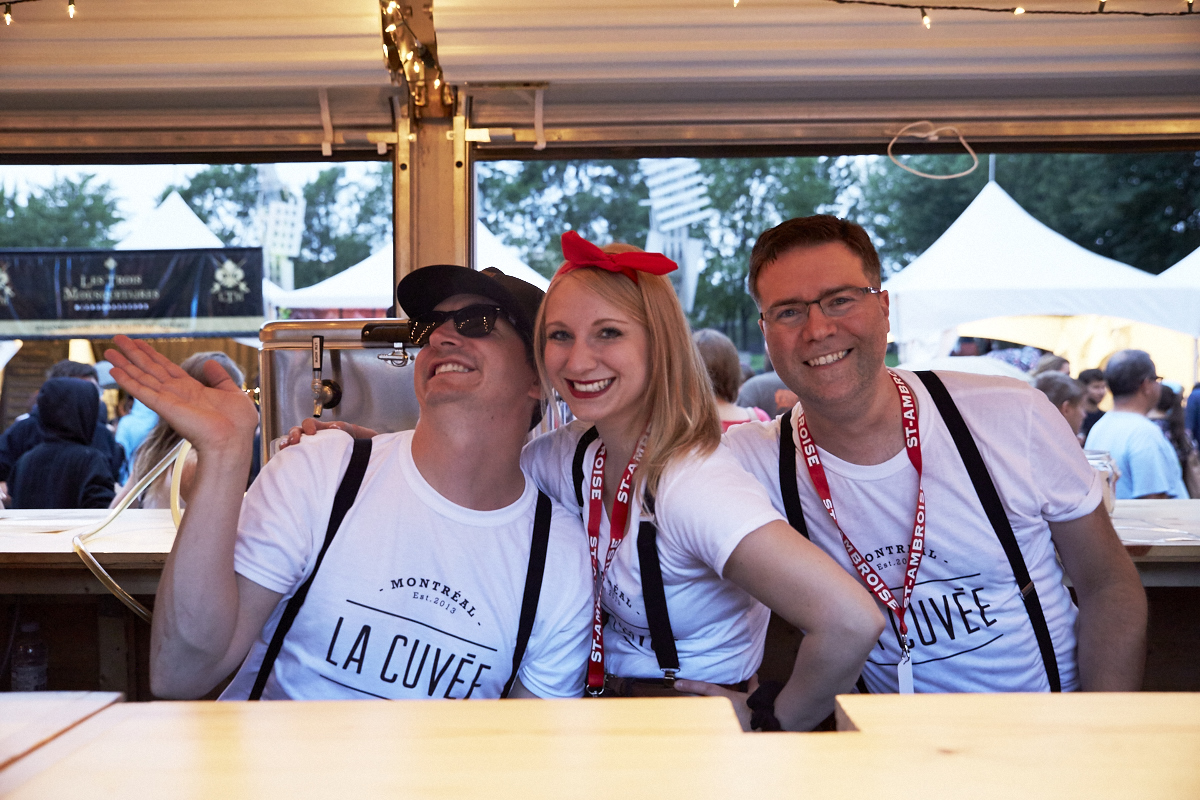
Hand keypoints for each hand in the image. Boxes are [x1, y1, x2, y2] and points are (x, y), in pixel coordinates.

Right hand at [105, 335, 258, 454]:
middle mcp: (176, 393)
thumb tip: (210, 362)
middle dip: (133, 354)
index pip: (167, 367)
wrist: (233, 440)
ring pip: (142, 377)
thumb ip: (220, 378)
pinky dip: (127, 381)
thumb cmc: (237, 424)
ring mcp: (169, 400)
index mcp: (192, 389)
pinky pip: (142, 391)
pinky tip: (114, 371)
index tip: (139, 342)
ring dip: (124, 364)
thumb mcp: (233, 393)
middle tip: (117, 339)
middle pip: (150, 369)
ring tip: (108, 351)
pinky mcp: (164, 407)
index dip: (152, 354)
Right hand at [277, 418, 378, 450]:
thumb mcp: (351, 433)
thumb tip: (334, 427)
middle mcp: (310, 437)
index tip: (312, 433)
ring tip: (285, 450)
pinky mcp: (304, 460)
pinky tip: (284, 462)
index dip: (309, 426)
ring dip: (286, 445)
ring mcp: (306, 448)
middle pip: (296, 432)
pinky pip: (292, 457)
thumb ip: (344, 428)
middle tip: (294, 441)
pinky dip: (286, 458)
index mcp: (320, 429)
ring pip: (291, 444)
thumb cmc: (353, 442)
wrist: (357, 456)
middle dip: (293, 435)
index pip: (310, 423)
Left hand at [673, 675, 759, 731]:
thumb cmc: (760, 709)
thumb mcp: (754, 695)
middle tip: (678, 694)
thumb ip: (752, 685)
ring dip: (695, 713)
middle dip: (689, 699)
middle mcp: (720, 708)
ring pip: (703, 714)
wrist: (767, 724)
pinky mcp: (722, 730)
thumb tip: (753, 675)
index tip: (677, 683)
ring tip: (679, 711)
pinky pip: (710, 726)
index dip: (690, 685)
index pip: (705, 689)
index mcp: (726, 698)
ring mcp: (720, 720)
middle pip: (699, 702)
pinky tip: (694, 730)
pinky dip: (703, 725)